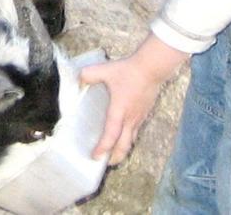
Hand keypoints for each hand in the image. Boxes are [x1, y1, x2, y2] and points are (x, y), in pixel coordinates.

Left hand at [79, 35, 188, 164]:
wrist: (151, 68)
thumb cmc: (128, 71)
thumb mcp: (104, 70)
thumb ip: (88, 75)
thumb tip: (78, 80)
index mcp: (119, 111)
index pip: (111, 135)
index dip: (103, 148)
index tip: (95, 156)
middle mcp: (130, 118)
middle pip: (124, 145)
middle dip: (115, 157)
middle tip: (106, 163)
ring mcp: (139, 117)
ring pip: (131, 140)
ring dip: (122, 149)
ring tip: (114, 154)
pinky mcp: (144, 113)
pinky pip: (136, 131)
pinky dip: (129, 138)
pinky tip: (124, 136)